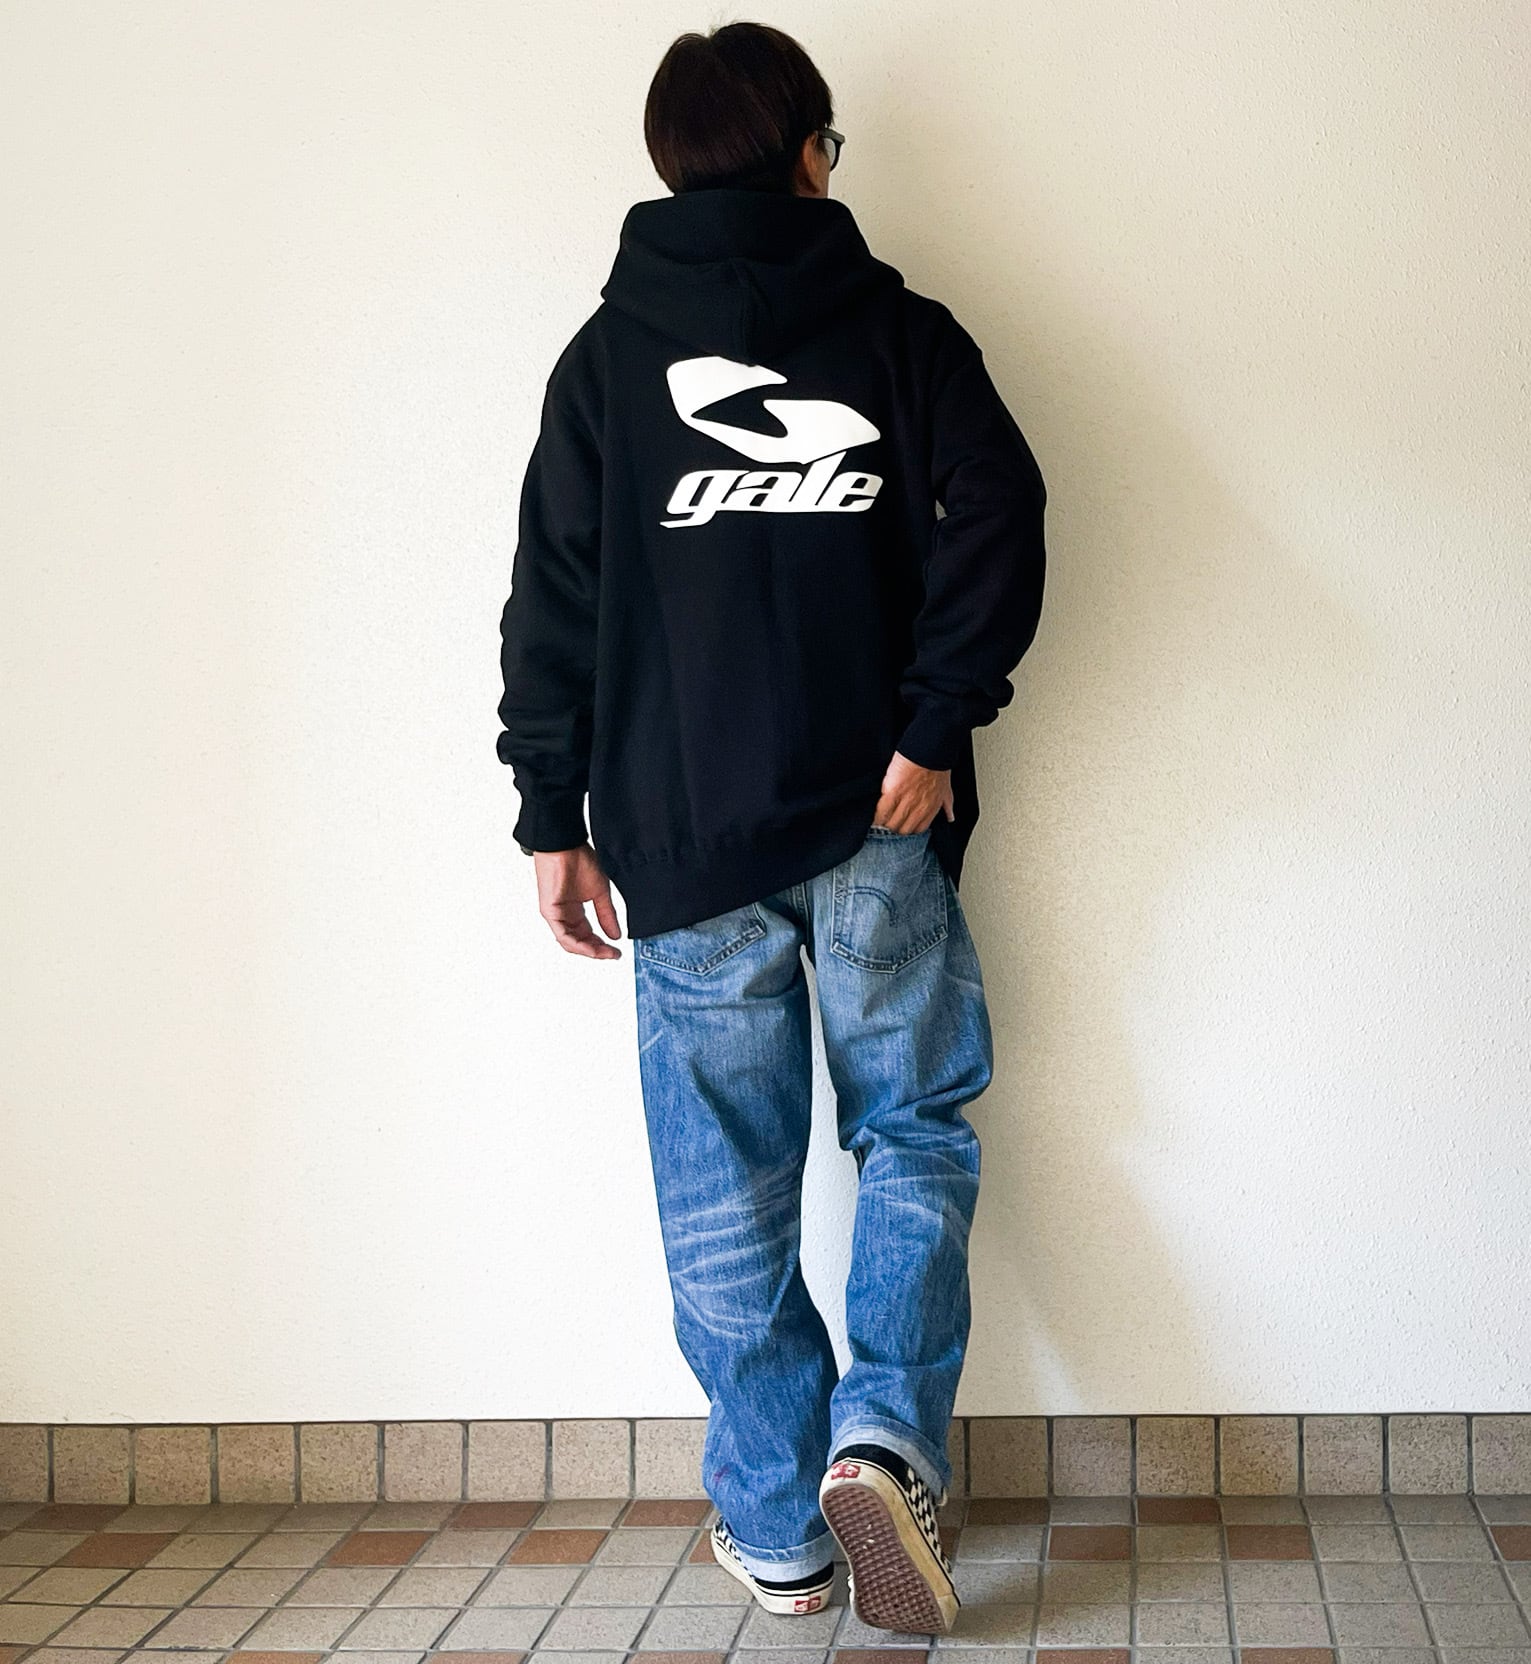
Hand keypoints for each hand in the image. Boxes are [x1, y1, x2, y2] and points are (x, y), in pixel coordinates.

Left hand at [532, 843, 623, 958]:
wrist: (566, 846)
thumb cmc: (579, 860)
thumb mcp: (600, 892)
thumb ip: (607, 915)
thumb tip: (615, 935)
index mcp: (574, 911)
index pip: (587, 935)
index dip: (602, 945)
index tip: (616, 950)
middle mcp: (564, 915)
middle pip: (579, 942)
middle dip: (597, 951)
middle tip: (612, 954)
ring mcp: (556, 914)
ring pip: (570, 942)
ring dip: (588, 950)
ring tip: (605, 953)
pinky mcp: (550, 912)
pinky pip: (563, 935)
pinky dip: (578, 944)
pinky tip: (591, 947)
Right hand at [872, 750, 955, 833]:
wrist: (928, 751)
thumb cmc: (937, 766)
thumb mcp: (946, 789)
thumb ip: (946, 804)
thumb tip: (950, 816)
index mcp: (931, 809)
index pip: (918, 829)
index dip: (908, 828)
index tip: (902, 824)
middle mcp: (919, 809)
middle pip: (903, 830)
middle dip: (895, 828)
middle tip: (888, 824)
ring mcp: (905, 802)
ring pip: (891, 824)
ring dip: (884, 824)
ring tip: (878, 821)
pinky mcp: (893, 793)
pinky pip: (882, 812)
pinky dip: (877, 816)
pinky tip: (874, 815)